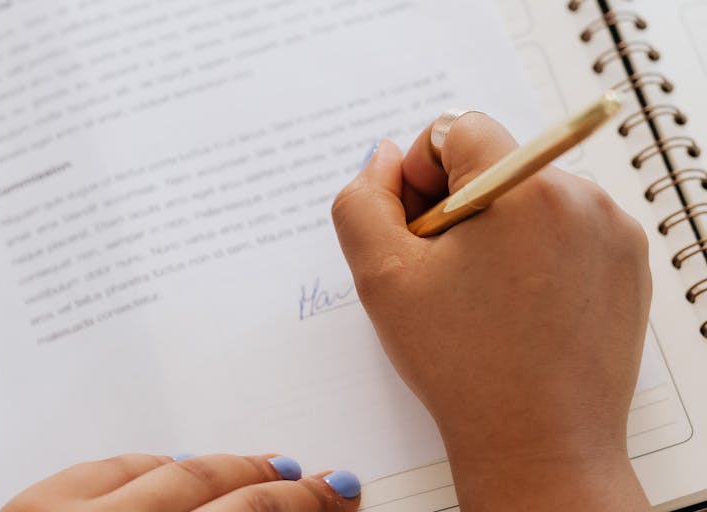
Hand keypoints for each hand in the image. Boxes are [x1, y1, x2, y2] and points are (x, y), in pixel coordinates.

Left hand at [1, 453, 360, 511]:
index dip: (301, 507)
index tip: (332, 498)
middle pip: (222, 493)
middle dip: (281, 487)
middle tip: (318, 484)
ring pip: (172, 472)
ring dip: (226, 468)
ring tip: (264, 467)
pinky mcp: (31, 504)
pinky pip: (112, 466)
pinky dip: (155, 465)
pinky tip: (179, 464)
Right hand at [332, 114, 651, 510]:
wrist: (540, 444)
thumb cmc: (463, 364)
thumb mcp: (381, 278)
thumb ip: (362, 201)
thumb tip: (382, 158)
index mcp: (523, 186)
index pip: (457, 129)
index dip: (419, 173)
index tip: (418, 229)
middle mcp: (582, 196)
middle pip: (494, 162)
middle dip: (455, 204)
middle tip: (442, 271)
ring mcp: (614, 230)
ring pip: (528, 195)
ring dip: (494, 228)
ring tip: (481, 296)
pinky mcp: (628, 262)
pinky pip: (565, 228)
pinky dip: (533, 251)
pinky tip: (517, 304)